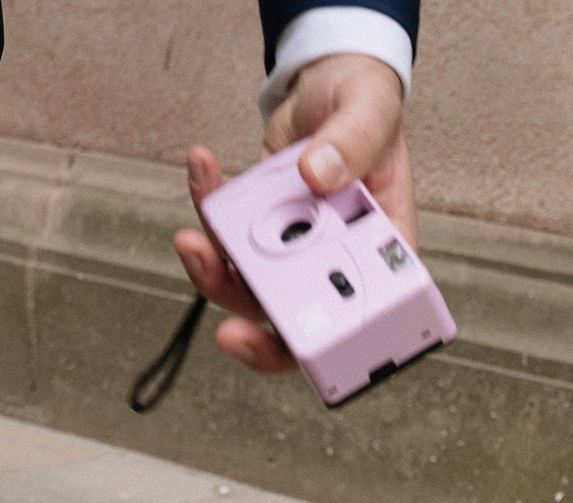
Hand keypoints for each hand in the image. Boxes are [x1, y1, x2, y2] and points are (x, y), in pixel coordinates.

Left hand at [170, 52, 412, 375]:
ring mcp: (292, 245)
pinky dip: (206, 204)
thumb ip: (353, 141)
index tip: (303, 343)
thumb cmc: (365, 106)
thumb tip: (318, 175)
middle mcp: (335, 258)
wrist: (329, 84)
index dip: (336, 348)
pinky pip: (224, 230)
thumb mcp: (370, 112)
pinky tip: (201, 166)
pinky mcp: (257, 221)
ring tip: (191, 241)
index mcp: (382, 249)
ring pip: (249, 285)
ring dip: (214, 274)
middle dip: (257, 332)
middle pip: (298, 321)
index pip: (366, 318)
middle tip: (230, 334)